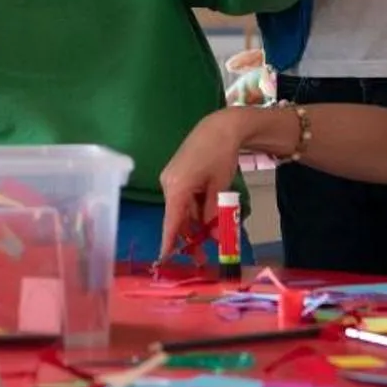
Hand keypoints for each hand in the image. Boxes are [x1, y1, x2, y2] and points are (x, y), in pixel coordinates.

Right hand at [158, 111, 256, 258]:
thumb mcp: (220, 188)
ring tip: (212, 234)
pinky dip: (193, 209)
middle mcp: (168, 184)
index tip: (164, 260)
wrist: (219, 127)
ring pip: (180, 209)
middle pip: (175, 217)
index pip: (171, 221)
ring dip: (194, 223)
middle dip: (188, 236)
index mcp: (177, 188)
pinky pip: (182, 199)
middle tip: (201, 255)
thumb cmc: (221, 156)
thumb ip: (212, 212)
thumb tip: (209, 234)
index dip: (168, 242)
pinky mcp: (175, 174)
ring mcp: (170, 178)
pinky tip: (207, 214)